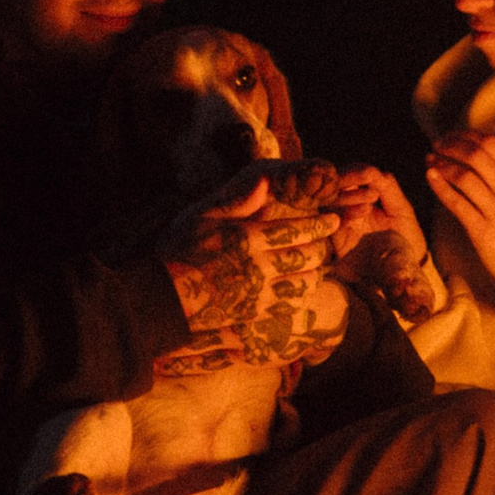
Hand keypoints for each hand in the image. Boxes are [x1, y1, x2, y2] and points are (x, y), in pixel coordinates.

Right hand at [157, 169, 348, 372]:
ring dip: (318, 270)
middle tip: (333, 239)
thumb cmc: (178, 251)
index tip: (333, 218)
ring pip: (303, 281)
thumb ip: (238, 201)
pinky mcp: (254, 313)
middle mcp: (258, 266)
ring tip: (323, 263)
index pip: (296, 229)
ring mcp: (258, 292)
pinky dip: (303, 294)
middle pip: (306, 255)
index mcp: (247, 238)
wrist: (162, 297)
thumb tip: (266, 181)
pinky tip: (305, 288)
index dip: (320, 224)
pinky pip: (289, 304)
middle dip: (324, 246)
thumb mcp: (201, 217)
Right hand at [325, 164, 427, 267]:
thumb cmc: (405, 236)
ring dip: (348, 195)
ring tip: (370, 201)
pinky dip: (344, 213)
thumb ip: (388, 188)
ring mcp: (339, 222)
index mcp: (362, 195)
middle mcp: (347, 206)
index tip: (368, 172)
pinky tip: (361, 212)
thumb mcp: (401, 209)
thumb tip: (371, 169)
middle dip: (349, 179)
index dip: (355, 171)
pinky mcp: (335, 239)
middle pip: (334, 185)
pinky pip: (331, 222)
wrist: (404, 268)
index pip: (349, 175)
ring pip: (330, 201)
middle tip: (367, 181)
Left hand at [423, 131, 494, 293]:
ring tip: (429, 161)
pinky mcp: (482, 229)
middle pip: (476, 155)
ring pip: (464, 176)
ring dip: (441, 164)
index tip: (451, 136)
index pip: (492, 144)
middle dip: (451, 145)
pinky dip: (440, 187)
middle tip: (436, 145)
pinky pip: (457, 203)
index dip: (466, 135)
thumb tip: (471, 151)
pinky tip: (430, 177)